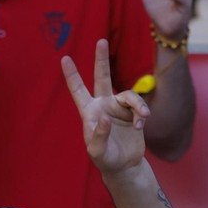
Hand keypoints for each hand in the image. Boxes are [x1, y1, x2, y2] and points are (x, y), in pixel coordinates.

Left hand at [63, 39, 151, 174]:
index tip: (64, 58)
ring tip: (142, 119)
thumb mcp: (97, 151)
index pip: (78, 90)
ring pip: (129, 95)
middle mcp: (103, 105)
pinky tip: (141, 126)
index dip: (72, 75)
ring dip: (137, 105)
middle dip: (101, 59)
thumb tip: (105, 117)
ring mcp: (119, 108)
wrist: (125, 166)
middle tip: (101, 40)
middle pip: (102, 77)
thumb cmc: (105, 159)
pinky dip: (142, 115)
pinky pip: (140, 106)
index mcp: (89, 112)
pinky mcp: (133, 113)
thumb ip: (98, 135)